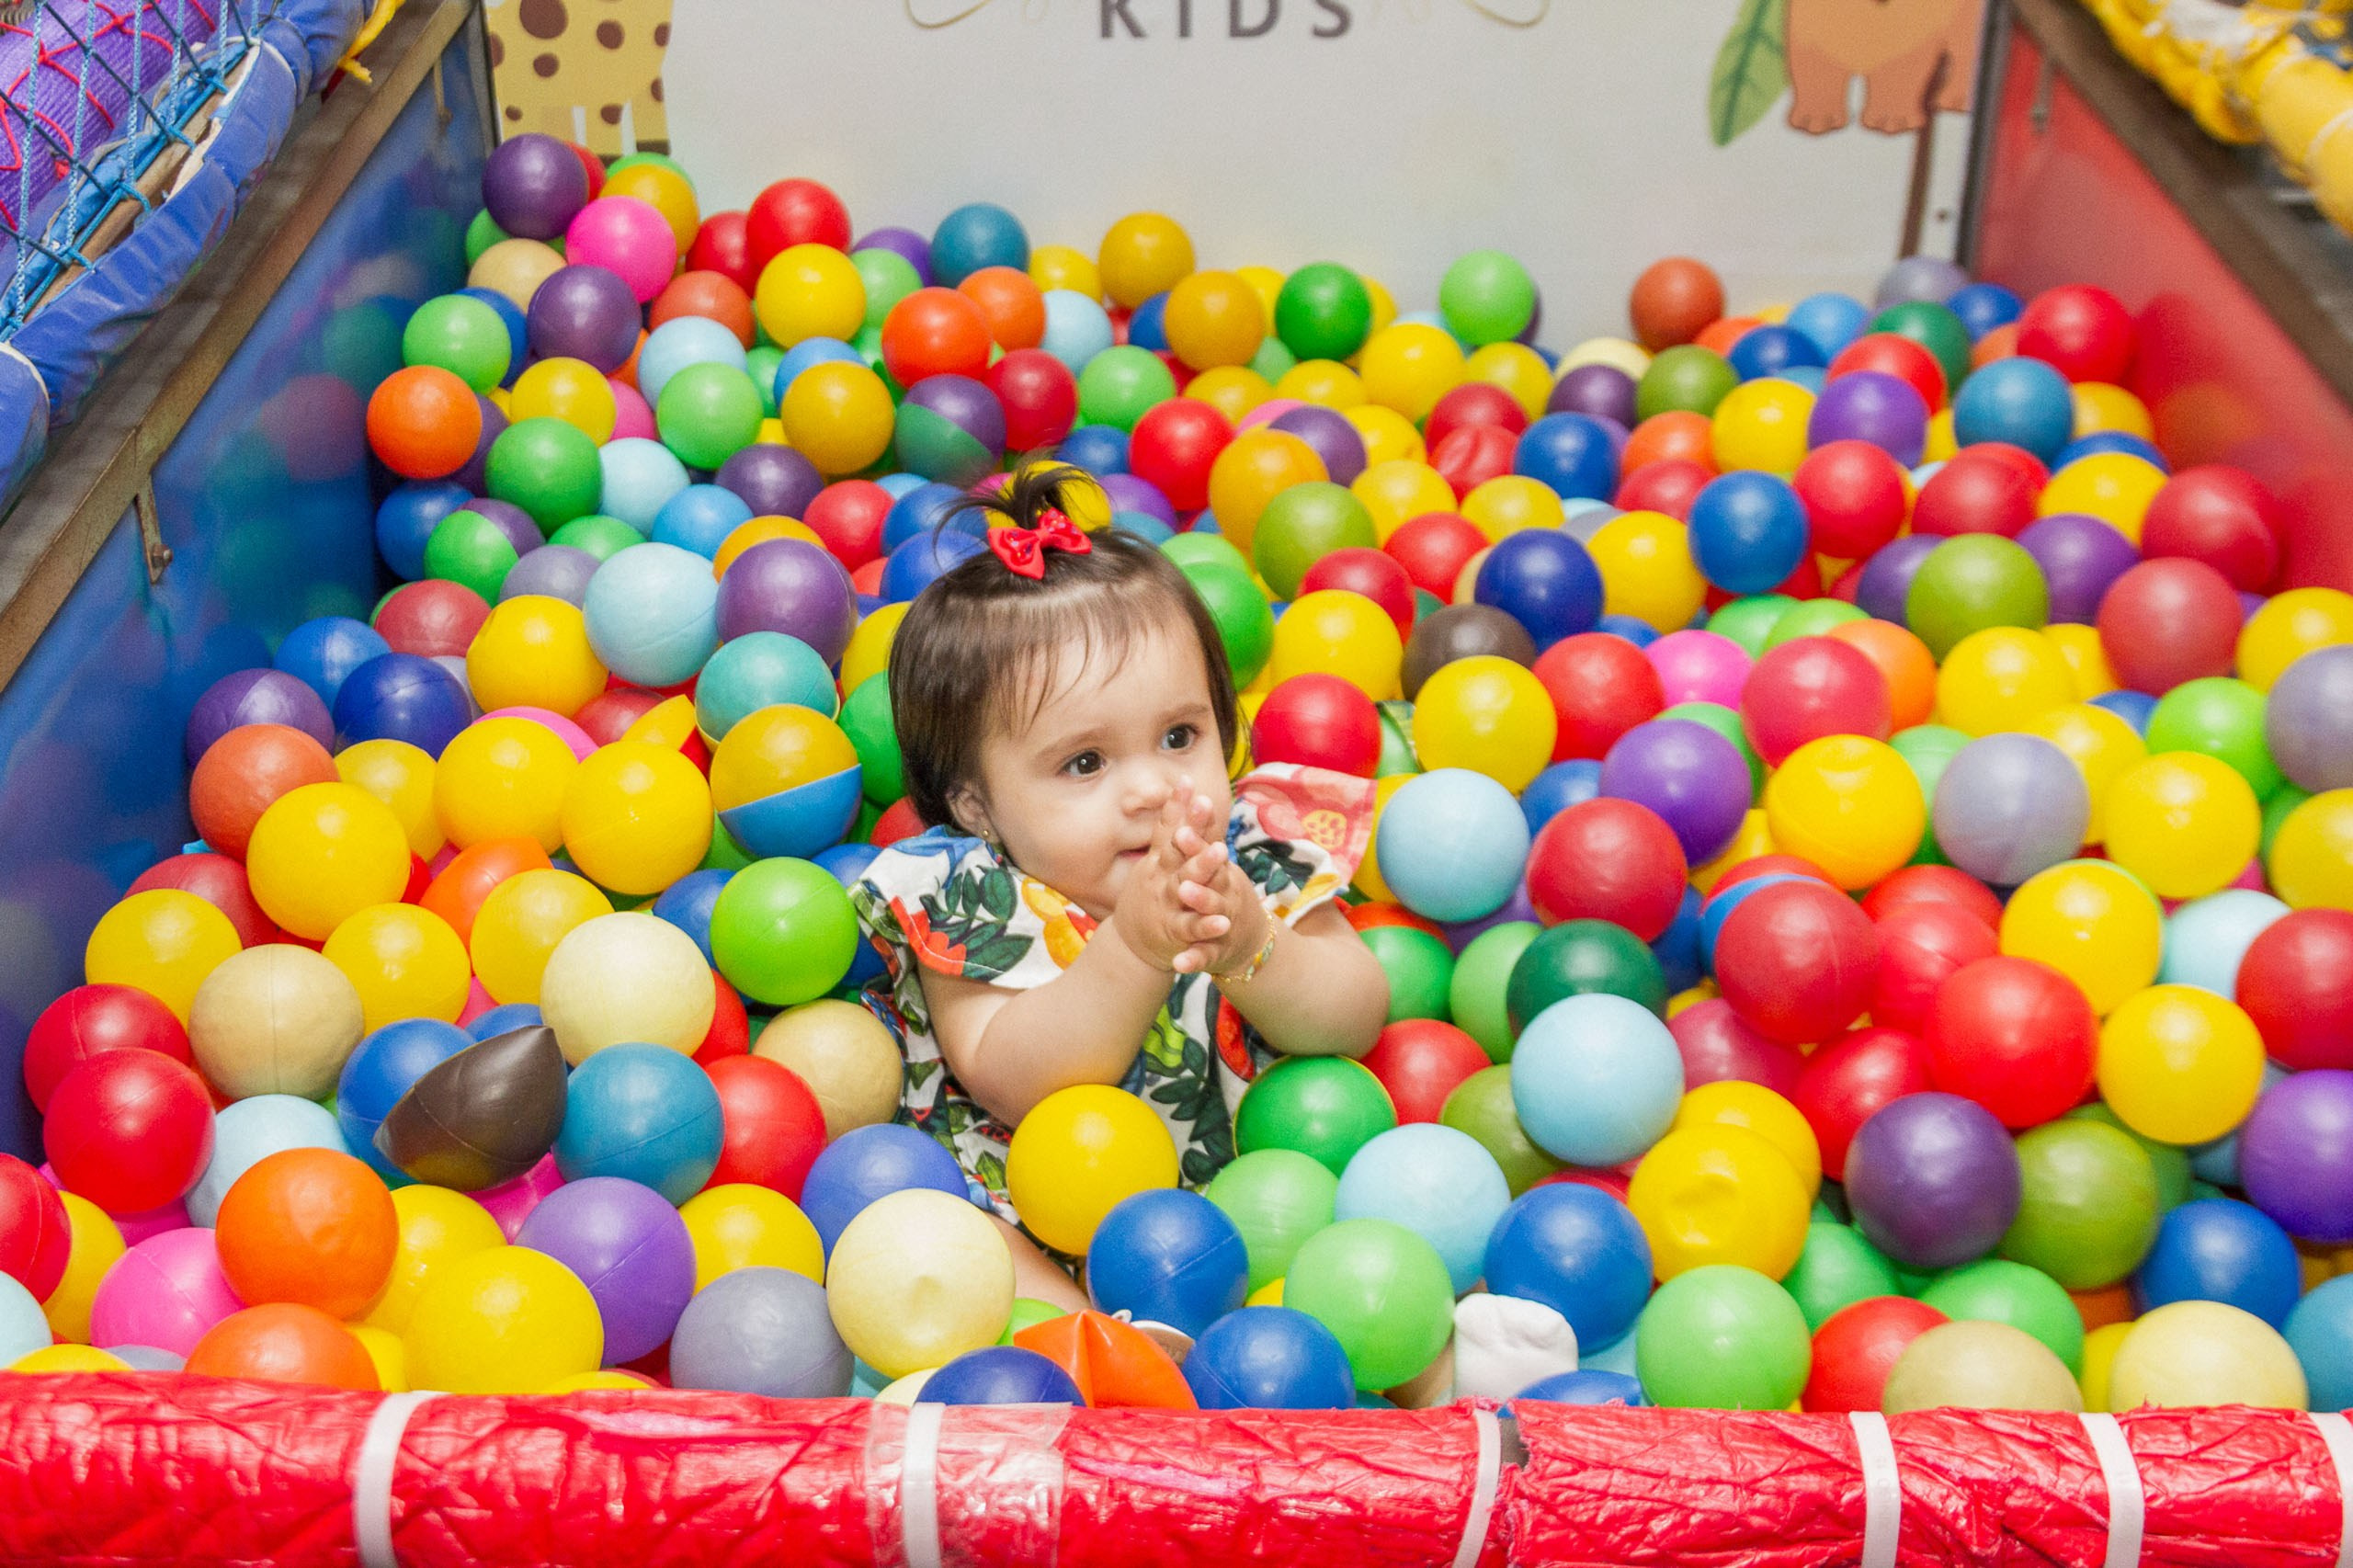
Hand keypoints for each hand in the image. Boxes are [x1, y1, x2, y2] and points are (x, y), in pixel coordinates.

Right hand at [1109, 788, 1226, 972]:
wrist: (1130, 945)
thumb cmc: (1151, 894)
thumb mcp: (1156, 861)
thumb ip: (1169, 829)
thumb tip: (1182, 786)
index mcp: (1159, 861)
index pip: (1167, 829)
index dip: (1177, 806)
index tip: (1186, 780)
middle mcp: (1162, 879)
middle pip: (1177, 851)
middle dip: (1192, 829)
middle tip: (1206, 805)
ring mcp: (1168, 905)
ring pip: (1186, 885)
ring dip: (1202, 869)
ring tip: (1221, 853)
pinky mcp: (1176, 933)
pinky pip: (1193, 928)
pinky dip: (1207, 926)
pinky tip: (1224, 922)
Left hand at [1169, 804, 1271, 977]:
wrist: (1250, 941)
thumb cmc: (1226, 894)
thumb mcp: (1218, 866)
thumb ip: (1206, 835)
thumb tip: (1196, 794)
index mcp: (1221, 874)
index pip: (1209, 853)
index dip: (1197, 841)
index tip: (1182, 828)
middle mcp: (1226, 896)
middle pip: (1214, 879)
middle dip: (1201, 867)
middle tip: (1185, 850)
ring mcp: (1223, 924)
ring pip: (1212, 915)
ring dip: (1202, 905)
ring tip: (1187, 894)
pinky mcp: (1218, 951)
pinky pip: (1206, 956)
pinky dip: (1193, 960)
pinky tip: (1178, 965)